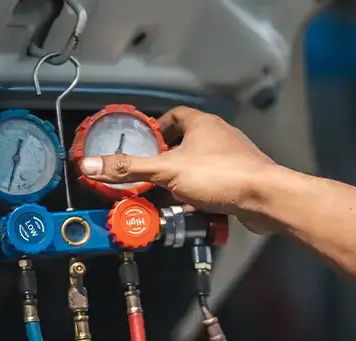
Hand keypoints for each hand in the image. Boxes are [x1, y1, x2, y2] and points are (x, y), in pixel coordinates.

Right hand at [78, 106, 282, 233]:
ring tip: (164, 197)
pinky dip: (200, 195)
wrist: (266, 199)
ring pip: (200, 166)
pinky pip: (214, 184)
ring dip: (182, 180)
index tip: (144, 143)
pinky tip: (190, 210)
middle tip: (147, 176)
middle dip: (166, 159)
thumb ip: (129, 170)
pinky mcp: (242, 180)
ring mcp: (233, 158)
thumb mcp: (166, 172)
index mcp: (202, 124)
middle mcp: (220, 136)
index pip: (175, 115)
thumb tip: (88, 165)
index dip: (157, 127)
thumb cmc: (218, 175)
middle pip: (186, 142)